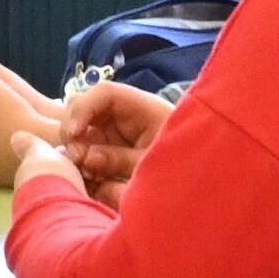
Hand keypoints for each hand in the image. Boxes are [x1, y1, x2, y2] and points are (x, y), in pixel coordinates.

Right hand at [61, 78, 175, 200]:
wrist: (204, 184)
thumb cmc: (187, 167)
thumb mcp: (155, 164)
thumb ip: (120, 160)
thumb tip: (85, 157)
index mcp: (143, 108)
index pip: (105, 93)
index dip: (83, 108)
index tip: (74, 134)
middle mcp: (125, 115)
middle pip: (85, 108)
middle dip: (74, 131)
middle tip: (77, 160)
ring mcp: (117, 131)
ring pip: (82, 130)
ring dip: (76, 148)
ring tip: (84, 173)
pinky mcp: (112, 148)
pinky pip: (88, 148)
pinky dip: (83, 161)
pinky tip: (88, 178)